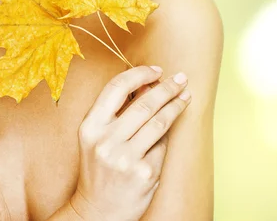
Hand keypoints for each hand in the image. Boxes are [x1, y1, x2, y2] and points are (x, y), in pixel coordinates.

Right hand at [69, 65, 191, 220]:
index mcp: (90, 126)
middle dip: (166, 87)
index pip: (116, 88)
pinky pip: (163, 146)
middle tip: (181, 79)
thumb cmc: (98, 167)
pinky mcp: (145, 174)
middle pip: (143, 104)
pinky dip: (169, 133)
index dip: (139, 74)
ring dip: (176, 105)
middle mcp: (106, 141)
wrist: (97, 210)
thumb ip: (115, 111)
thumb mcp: (96, 136)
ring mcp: (125, 159)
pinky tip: (175, 123)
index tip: (156, 69)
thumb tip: (144, 84)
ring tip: (186, 96)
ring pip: (159, 122)